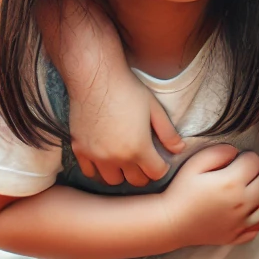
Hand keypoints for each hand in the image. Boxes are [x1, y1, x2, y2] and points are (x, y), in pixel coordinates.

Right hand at [70, 76, 184, 186]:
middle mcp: (116, 158)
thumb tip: (179, 149)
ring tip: (124, 160)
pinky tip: (105, 157)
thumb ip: (168, 133)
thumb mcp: (154, 109)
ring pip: (112, 180)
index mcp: (138, 148)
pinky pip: (90, 172)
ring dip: (121, 174)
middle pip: (136, 181)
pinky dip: (99, 169)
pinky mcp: (79, 149)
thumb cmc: (127, 90)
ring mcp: (96, 156)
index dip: (161, 167)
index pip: (156, 174)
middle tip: (144, 159)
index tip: (159, 159)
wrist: (95, 77)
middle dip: (144, 172)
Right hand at [160, 144, 258, 249]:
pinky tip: (252, 208)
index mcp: (232, 183)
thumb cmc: (181, 191)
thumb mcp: (195, 163)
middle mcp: (242, 203)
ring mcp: (241, 222)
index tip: (238, 159)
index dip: (248, 156)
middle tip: (247, 170)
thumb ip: (219, 151)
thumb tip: (236, 152)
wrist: (170, 222)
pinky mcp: (237, 236)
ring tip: (252, 186)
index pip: (255, 162)